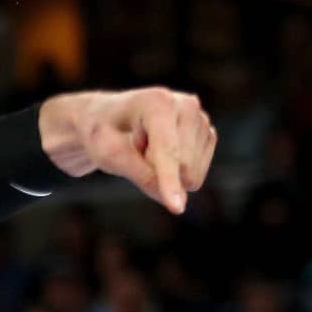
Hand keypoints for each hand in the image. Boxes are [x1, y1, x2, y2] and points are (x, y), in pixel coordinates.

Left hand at [40, 88, 216, 213]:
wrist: (108, 118)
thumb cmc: (103, 134)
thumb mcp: (110, 156)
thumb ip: (142, 176)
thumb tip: (178, 203)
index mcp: (158, 102)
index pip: (168, 151)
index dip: (170, 181)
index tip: (176, 208)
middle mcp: (186, 105)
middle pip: (183, 167)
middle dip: (155, 171)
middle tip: (136, 150)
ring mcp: (201, 119)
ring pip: (192, 173)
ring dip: (164, 171)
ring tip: (147, 149)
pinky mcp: (207, 134)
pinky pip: (197, 174)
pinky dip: (176, 171)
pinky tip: (162, 151)